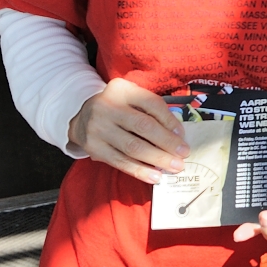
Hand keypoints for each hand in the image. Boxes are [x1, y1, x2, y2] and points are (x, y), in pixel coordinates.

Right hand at [68, 78, 188, 183]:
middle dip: (167, 143)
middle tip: (184, 155)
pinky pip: (120, 162)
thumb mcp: (133, 99)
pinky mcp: (93, 148)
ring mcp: (97, 128)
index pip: (151, 104)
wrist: (82, 118)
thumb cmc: (119, 107)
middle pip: (143, 126)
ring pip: (132, 147)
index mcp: (122, 90)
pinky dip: (140, 171)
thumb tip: (177, 134)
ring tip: (174, 167)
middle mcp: (107, 106)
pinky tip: (155, 176)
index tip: (183, 135)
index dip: (169, 120)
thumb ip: (153, 110)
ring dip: (157, 159)